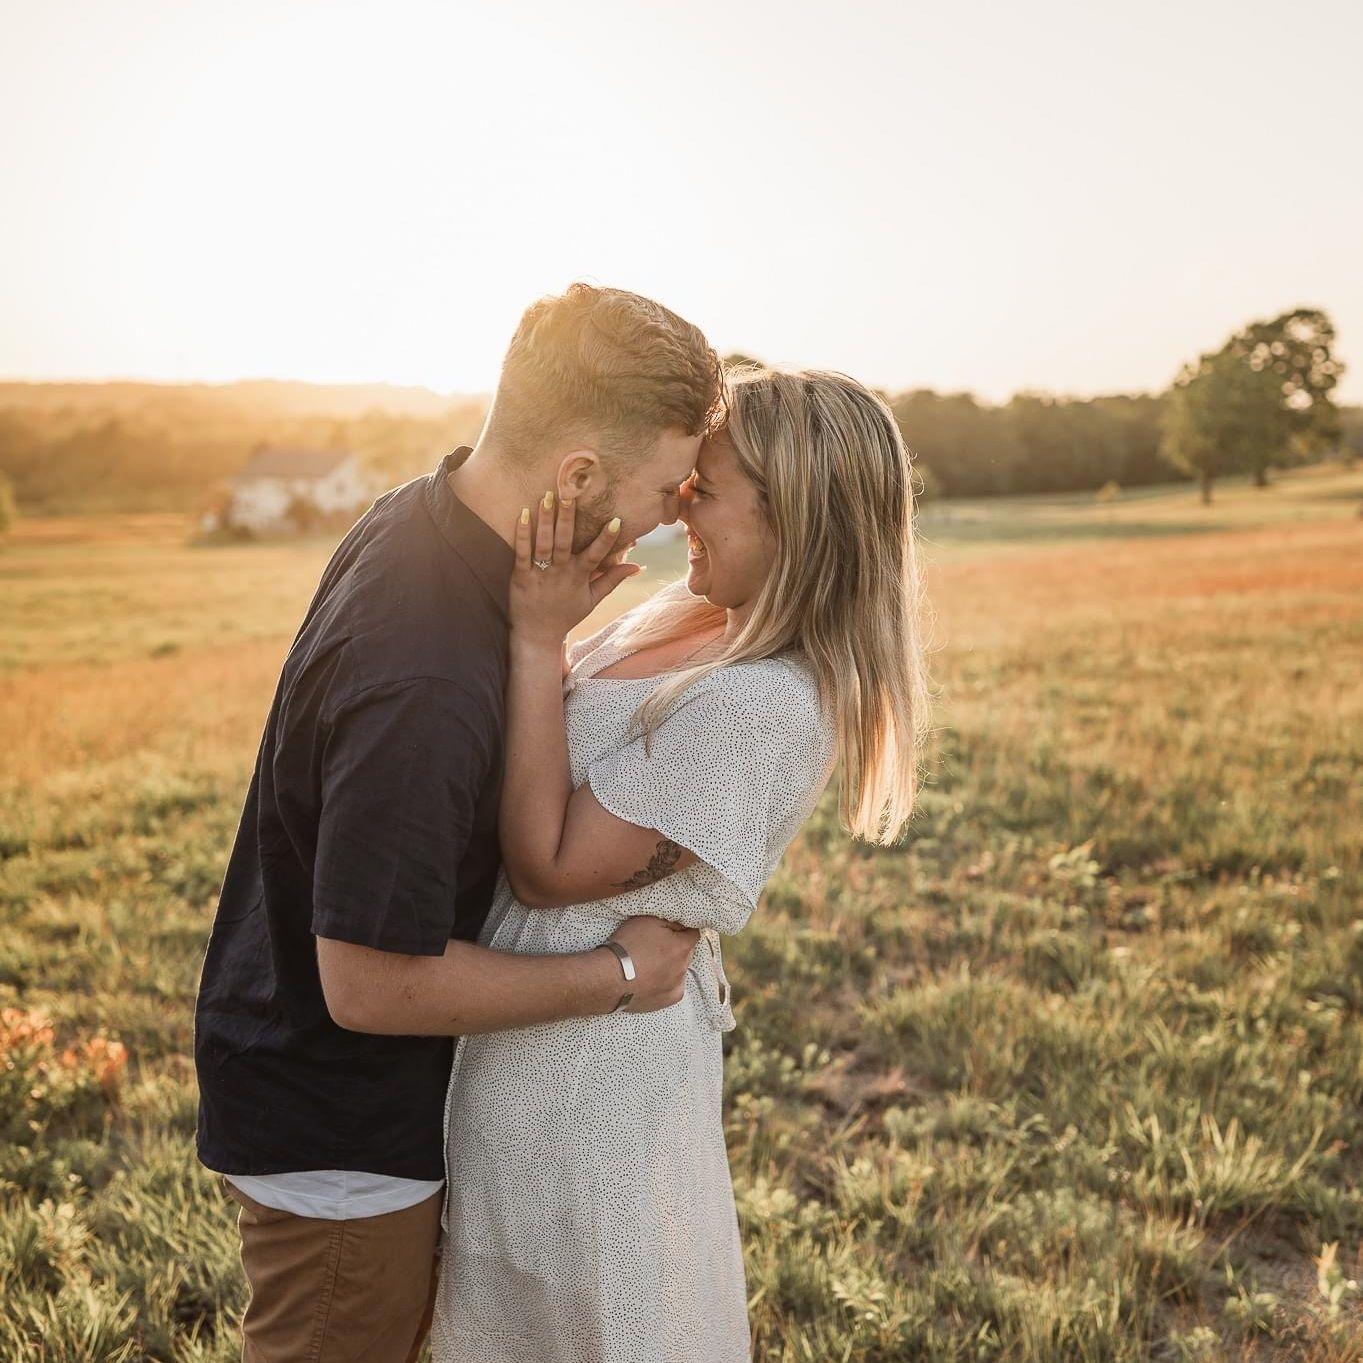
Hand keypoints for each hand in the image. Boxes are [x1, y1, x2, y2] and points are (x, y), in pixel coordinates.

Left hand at [510, 492, 642, 647]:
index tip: (616, 520)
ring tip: (548, 496)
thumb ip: (613, 580)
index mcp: (579, 577)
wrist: (537, 635)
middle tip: (571, 494)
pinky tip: (521, 514)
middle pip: (566, 542)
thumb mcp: (593, 599)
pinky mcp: (521, 576)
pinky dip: (522, 534)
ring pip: (544, 544)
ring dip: (546, 520)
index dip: (607, 539)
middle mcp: (561, 574)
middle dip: (568, 518)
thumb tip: (639, 567)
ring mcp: (540, 575)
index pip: (596, 555)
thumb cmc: (566, 614)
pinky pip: (521, 553)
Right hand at [606, 915, 699, 1013]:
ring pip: (680, 970)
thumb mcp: (647, 920)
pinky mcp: (668, 1000)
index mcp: (682, 946)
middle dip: (676, 948)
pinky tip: (652, 979)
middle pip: (686, 952)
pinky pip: (673, 988)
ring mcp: (677, 985)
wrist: (609, 978)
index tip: (672, 930)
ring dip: (671, 966)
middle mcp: (684, 966)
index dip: (683, 929)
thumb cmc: (627, 946)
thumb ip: (669, 921)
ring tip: (650, 965)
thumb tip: (680, 924)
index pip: (693, 933)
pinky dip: (666, 983)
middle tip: (656, 947)